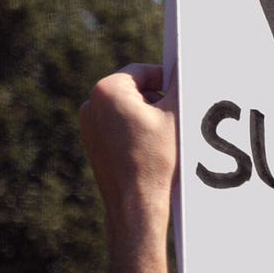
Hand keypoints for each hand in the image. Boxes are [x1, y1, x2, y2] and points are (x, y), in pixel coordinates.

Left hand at [79, 63, 176, 227]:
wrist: (137, 202)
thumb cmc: (157, 158)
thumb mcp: (175, 116)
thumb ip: (178, 87)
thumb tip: (184, 72)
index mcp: (107, 91)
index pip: (142, 71)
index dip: (166, 79)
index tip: (182, 92)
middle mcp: (91, 105)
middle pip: (133, 90)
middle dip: (156, 99)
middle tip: (178, 115)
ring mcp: (89, 126)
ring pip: (126, 109)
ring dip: (147, 116)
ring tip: (167, 135)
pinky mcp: (93, 145)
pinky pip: (118, 128)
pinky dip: (136, 131)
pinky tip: (153, 148)